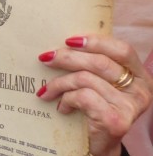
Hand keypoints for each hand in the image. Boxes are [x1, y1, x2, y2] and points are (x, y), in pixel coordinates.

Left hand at [36, 34, 152, 155]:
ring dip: (59, 83)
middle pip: (100, 62)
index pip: (122, 49)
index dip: (95, 41)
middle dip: (67, 57)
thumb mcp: (99, 83)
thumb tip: (63, 44)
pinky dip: (66, 99)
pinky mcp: (116, 120)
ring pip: (86, 79)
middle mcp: (140, 90)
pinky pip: (83, 97)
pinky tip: (62, 107)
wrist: (98, 146)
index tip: (69, 40)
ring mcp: (130, 106)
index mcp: (139, 75)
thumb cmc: (95, 109)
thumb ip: (93, 65)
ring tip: (47, 90)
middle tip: (45, 58)